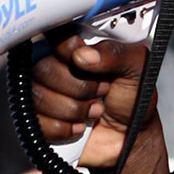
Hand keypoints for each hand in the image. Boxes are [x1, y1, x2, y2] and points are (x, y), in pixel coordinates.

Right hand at [31, 32, 160, 170]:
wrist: (130, 136)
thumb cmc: (132, 97)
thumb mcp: (136, 67)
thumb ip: (115, 53)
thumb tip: (83, 55)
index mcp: (76, 47)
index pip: (54, 37)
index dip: (71, 51)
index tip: (93, 65)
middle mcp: (56, 66)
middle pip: (42, 68)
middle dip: (79, 87)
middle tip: (102, 91)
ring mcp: (44, 93)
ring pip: (38, 95)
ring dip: (73, 109)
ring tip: (95, 110)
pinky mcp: (39, 120)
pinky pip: (36, 122)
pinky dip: (63, 128)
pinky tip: (80, 127)